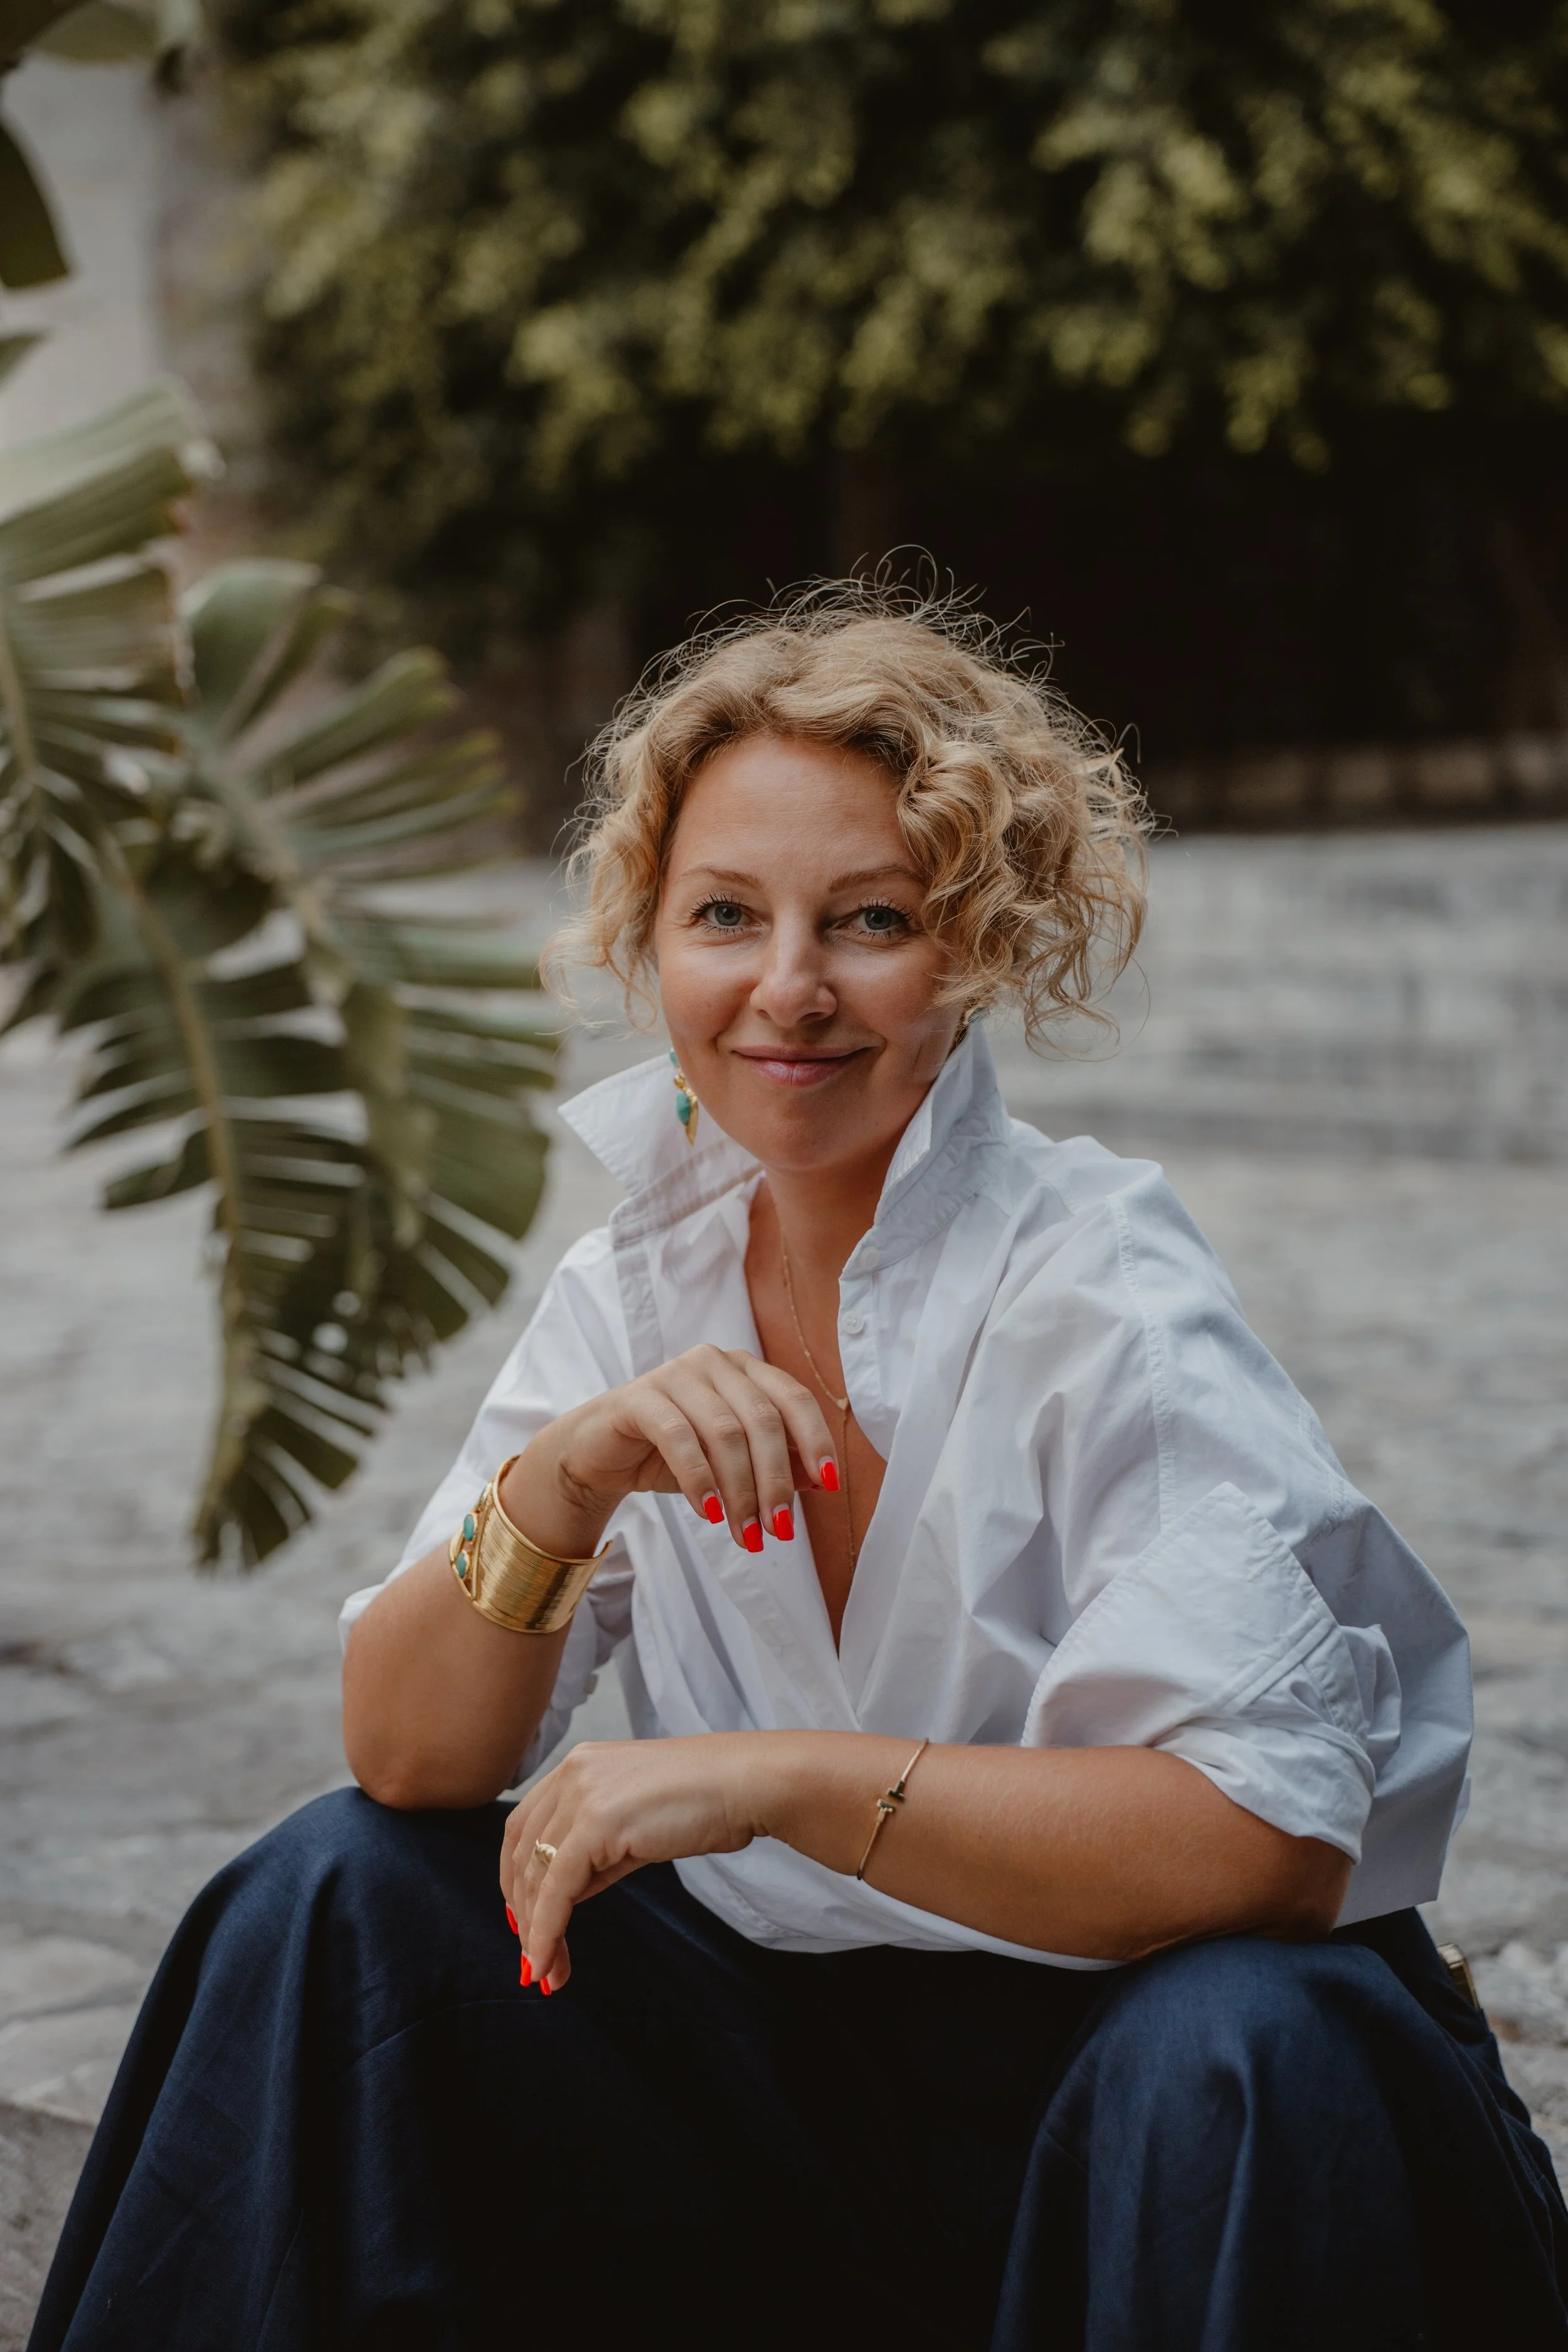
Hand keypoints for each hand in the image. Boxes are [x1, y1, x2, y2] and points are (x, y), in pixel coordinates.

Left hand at [499, 1733, 769, 1990]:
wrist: (745, 1783)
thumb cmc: (704, 1801)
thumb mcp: (633, 1824)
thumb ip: (594, 1854)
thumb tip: (564, 1898)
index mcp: (578, 1764)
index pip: (524, 1827)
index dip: (516, 1879)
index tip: (522, 1921)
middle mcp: (572, 1773)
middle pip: (521, 1852)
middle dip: (522, 1912)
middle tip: (533, 1959)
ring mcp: (582, 1795)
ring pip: (535, 1875)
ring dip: (534, 1930)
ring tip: (545, 1971)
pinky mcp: (597, 1823)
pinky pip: (557, 1889)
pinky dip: (546, 1930)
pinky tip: (548, 1961)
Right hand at [508, 1345, 837, 1556]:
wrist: (599, 1453)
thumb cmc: (674, 1453)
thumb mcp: (732, 1462)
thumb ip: (775, 1463)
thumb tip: (820, 1481)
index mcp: (745, 1370)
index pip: (794, 1398)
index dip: (817, 1439)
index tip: (830, 1484)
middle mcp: (715, 1363)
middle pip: (763, 1420)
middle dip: (776, 1481)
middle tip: (780, 1529)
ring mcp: (676, 1374)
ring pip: (725, 1433)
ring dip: (740, 1491)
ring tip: (745, 1534)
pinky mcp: (639, 1398)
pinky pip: (679, 1437)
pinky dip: (699, 1479)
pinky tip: (706, 1512)